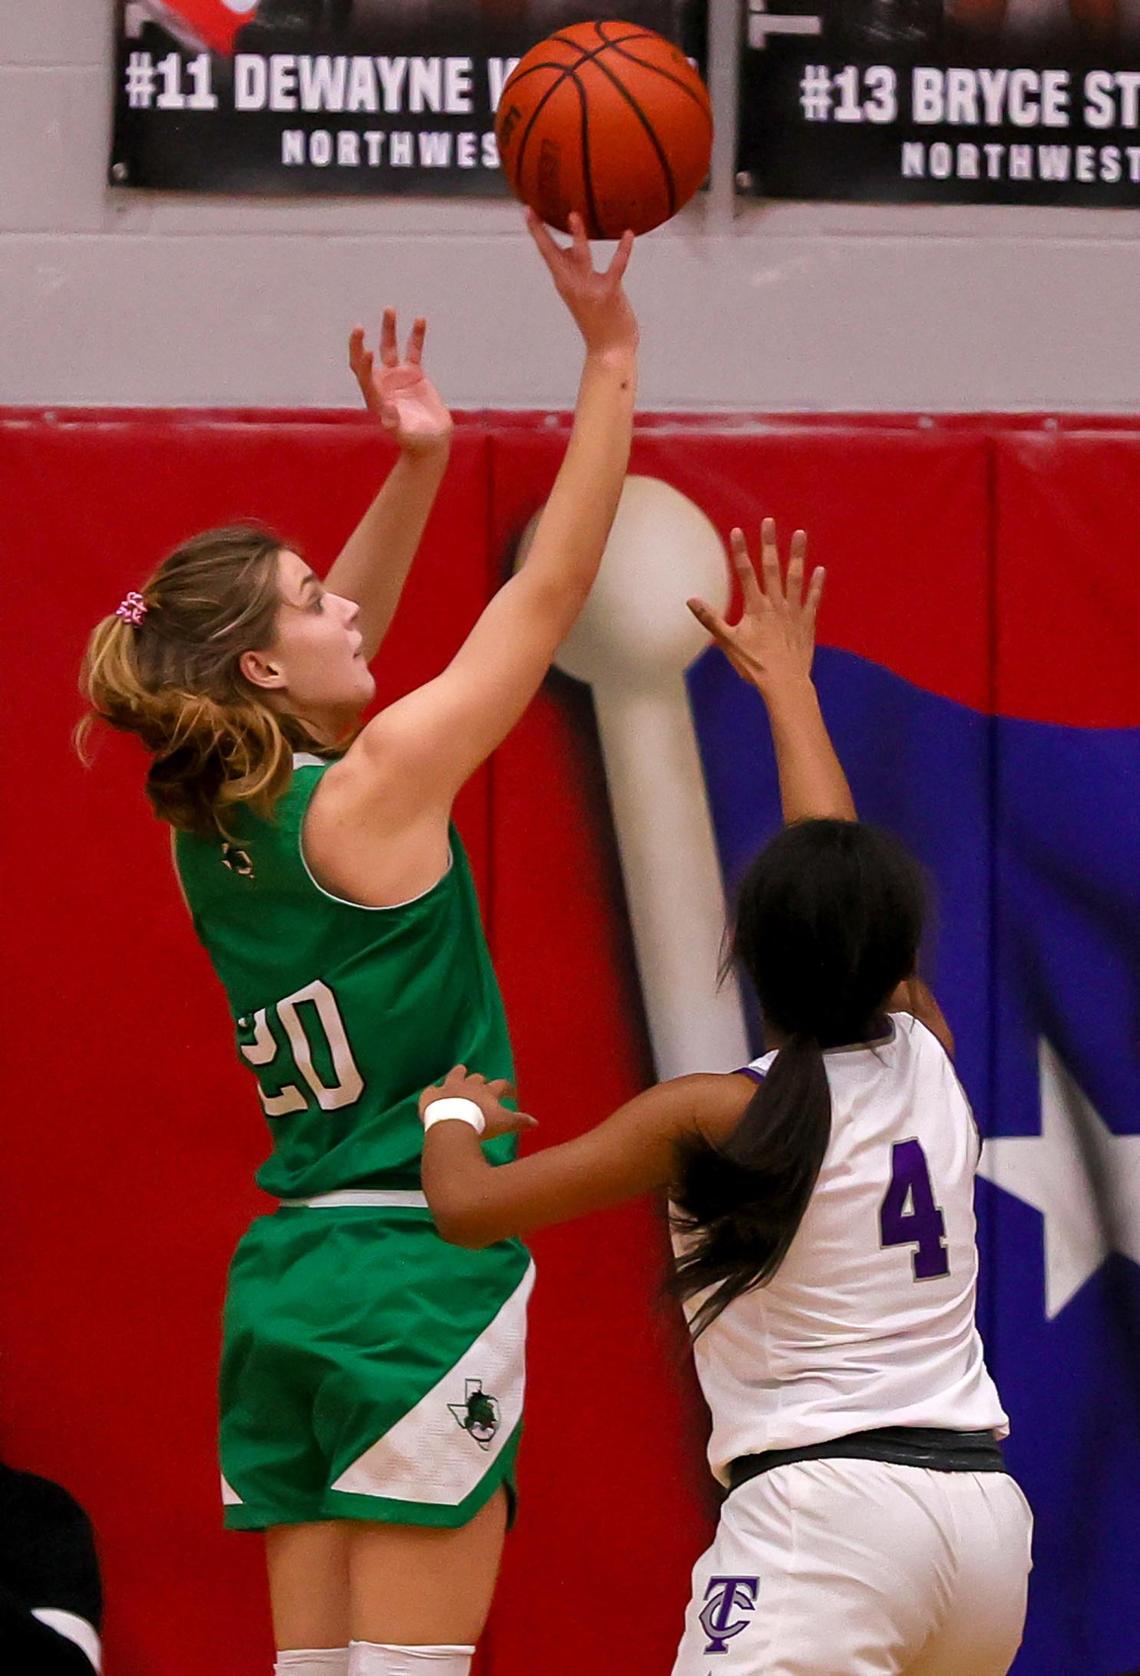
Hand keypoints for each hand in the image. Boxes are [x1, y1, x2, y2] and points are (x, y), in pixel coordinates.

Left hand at [349, 310, 453, 455]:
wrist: (432, 442)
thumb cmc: (417, 442)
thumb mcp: (406, 434)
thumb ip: (395, 423)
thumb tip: (386, 411)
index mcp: (375, 398)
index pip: (363, 375)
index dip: (362, 363)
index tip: (369, 351)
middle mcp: (382, 384)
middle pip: (366, 359)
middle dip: (360, 344)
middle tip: (358, 328)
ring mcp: (397, 377)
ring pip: (390, 348)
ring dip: (388, 329)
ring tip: (389, 310)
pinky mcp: (414, 374)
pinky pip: (413, 350)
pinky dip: (416, 336)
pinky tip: (420, 320)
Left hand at [419, 1066, 537, 1140]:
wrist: (453, 1124)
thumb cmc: (481, 1124)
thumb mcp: (504, 1123)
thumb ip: (519, 1122)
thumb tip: (536, 1123)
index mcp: (488, 1091)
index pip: (502, 1085)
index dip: (508, 1089)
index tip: (512, 1093)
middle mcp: (469, 1085)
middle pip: (477, 1078)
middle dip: (480, 1080)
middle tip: (482, 1084)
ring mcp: (449, 1088)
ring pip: (455, 1075)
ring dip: (459, 1074)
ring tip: (460, 1071)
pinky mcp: (432, 1096)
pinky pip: (431, 1090)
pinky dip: (433, 1092)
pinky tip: (432, 1093)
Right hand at [525, 209, 637, 357]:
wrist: (610, 352)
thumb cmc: (600, 321)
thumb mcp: (583, 291)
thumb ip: (577, 269)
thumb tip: (572, 246)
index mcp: (565, 283)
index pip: (547, 253)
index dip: (537, 232)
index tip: (527, 212)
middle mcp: (572, 285)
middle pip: (552, 254)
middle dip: (540, 233)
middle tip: (529, 212)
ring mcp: (589, 288)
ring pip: (580, 256)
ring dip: (577, 236)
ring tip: (574, 215)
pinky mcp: (609, 292)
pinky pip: (616, 266)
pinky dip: (623, 249)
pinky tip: (628, 234)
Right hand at [688, 520, 824, 701]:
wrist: (785, 683)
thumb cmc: (755, 665)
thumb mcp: (728, 643)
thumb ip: (711, 620)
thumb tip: (691, 601)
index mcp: (756, 607)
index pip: (746, 573)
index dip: (740, 551)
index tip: (737, 531)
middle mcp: (776, 604)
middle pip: (771, 568)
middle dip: (769, 543)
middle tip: (769, 521)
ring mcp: (794, 611)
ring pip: (796, 577)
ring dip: (797, 555)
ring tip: (800, 534)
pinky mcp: (807, 622)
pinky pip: (813, 599)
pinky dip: (816, 584)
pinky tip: (820, 569)